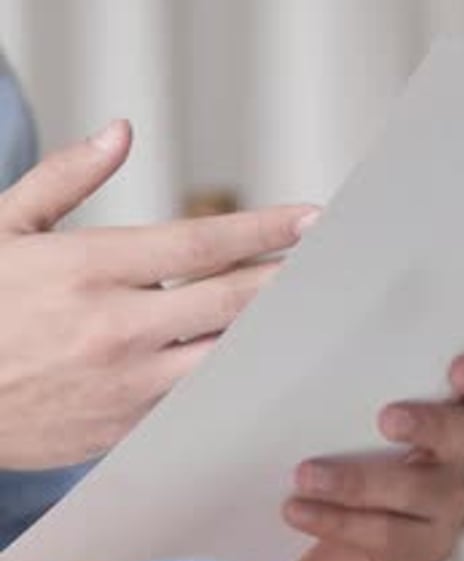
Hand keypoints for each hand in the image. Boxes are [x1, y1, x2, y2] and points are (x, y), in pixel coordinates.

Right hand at [0, 120, 316, 468]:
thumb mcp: (2, 229)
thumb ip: (65, 178)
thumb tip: (121, 134)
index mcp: (88, 270)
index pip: (198, 244)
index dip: (262, 229)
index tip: (309, 217)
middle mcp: (115, 328)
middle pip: (229, 302)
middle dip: (288, 280)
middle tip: (333, 263)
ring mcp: (125, 385)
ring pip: (224, 358)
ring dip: (272, 334)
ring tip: (313, 313)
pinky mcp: (124, 427)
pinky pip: (195, 401)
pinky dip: (232, 379)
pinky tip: (261, 365)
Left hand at [282, 356, 463, 560]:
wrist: (318, 540)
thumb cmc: (326, 461)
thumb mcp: (324, 423)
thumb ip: (324, 392)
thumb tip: (274, 352)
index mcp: (434, 412)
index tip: (458, 368)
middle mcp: (449, 458)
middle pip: (460, 432)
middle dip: (428, 423)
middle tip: (387, 418)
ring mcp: (439, 507)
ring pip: (418, 490)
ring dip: (359, 482)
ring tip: (307, 477)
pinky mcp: (418, 550)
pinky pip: (387, 536)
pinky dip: (338, 522)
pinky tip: (300, 512)